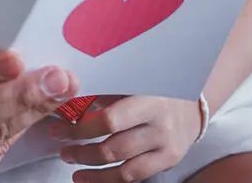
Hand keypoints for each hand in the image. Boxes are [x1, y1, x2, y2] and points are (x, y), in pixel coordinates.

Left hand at [56, 95, 200, 181]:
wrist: (192, 102)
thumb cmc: (154, 85)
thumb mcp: (133, 78)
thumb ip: (106, 88)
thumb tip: (68, 95)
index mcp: (147, 96)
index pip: (110, 118)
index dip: (81, 125)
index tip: (59, 122)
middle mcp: (159, 123)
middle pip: (113, 144)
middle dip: (80, 146)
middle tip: (60, 142)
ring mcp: (165, 145)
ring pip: (122, 166)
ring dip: (91, 167)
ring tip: (70, 161)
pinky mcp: (169, 160)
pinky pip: (134, 176)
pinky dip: (108, 179)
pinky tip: (90, 177)